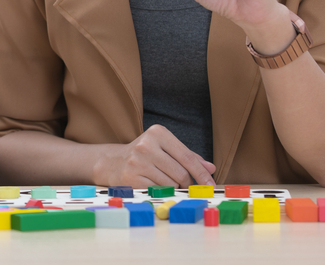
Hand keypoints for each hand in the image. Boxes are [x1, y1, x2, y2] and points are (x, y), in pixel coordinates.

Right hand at [93, 125, 215, 187]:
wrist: (113, 162)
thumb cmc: (145, 155)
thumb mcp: (165, 148)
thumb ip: (188, 157)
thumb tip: (211, 168)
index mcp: (157, 132)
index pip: (187, 156)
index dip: (201, 173)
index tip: (211, 184)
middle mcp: (146, 145)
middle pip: (181, 172)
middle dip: (186, 182)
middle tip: (184, 184)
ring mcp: (137, 161)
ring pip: (171, 183)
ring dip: (173, 187)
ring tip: (164, 180)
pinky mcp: (131, 177)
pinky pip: (158, 190)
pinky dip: (162, 191)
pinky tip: (155, 184)